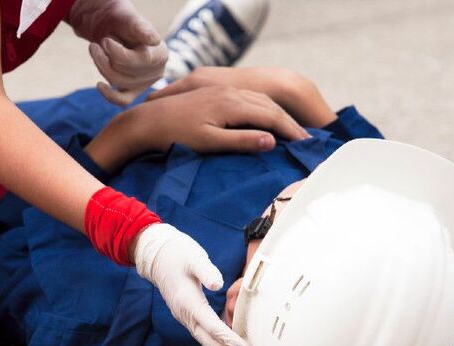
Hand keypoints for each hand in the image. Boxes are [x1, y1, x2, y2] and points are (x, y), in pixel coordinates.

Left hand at [68, 0, 167, 105]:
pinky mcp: (133, 92)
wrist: (115, 30)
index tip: (106, 40)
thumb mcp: (131, 20)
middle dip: (106, 56)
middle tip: (99, 42)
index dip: (116, 51)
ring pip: (117, 82)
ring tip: (95, 49)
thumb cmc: (124, 23)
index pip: (138, 60)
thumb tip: (154, 40)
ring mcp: (144, 84)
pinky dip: (109, 94)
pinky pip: (122, 100)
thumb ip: (141, 28)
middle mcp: (156, 72)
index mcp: (161, 55)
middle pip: (126, 71)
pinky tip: (99, 85)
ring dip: (100, 64)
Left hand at [85, 85, 310, 171]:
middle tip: (305, 141)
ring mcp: (223, 91)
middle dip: (289, 122)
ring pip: (260, 99)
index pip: (271, 117)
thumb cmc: (176, 135)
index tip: (304, 145)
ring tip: (291, 131)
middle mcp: (231, 93)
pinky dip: (264, 108)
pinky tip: (265, 118)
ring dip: (278, 114)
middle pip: (269, 106)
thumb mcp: (210, 143)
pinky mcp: (216, 93)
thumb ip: (241, 141)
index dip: (290, 131)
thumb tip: (271, 142)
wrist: (148, 119)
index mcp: (232, 105)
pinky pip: (249, 97)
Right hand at [133, 223, 254, 345]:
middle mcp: (185, 314)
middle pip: (209, 341)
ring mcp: (186, 317)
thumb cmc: (177, 253)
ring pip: (206, 342)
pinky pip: (203, 337)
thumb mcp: (193, 257)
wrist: (156, 254)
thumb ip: (206, 270)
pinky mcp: (188, 315)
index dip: (228, 338)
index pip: (211, 325)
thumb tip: (218, 283)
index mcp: (188, 301)